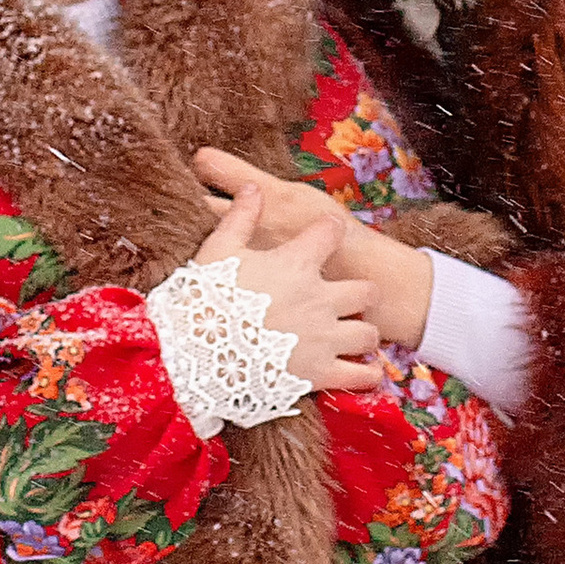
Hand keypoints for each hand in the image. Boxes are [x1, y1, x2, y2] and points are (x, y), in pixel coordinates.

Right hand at [191, 172, 382, 392]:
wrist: (195, 354)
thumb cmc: (204, 299)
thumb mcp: (218, 251)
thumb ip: (240, 217)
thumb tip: (253, 187)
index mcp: (296, 264)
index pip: (330, 233)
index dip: (330, 229)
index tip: (328, 232)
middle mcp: (319, 299)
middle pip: (366, 290)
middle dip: (361, 293)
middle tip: (347, 299)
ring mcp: (323, 338)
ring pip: (369, 334)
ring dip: (363, 334)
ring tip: (352, 336)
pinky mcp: (321, 373)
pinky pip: (361, 376)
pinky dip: (366, 375)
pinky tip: (362, 373)